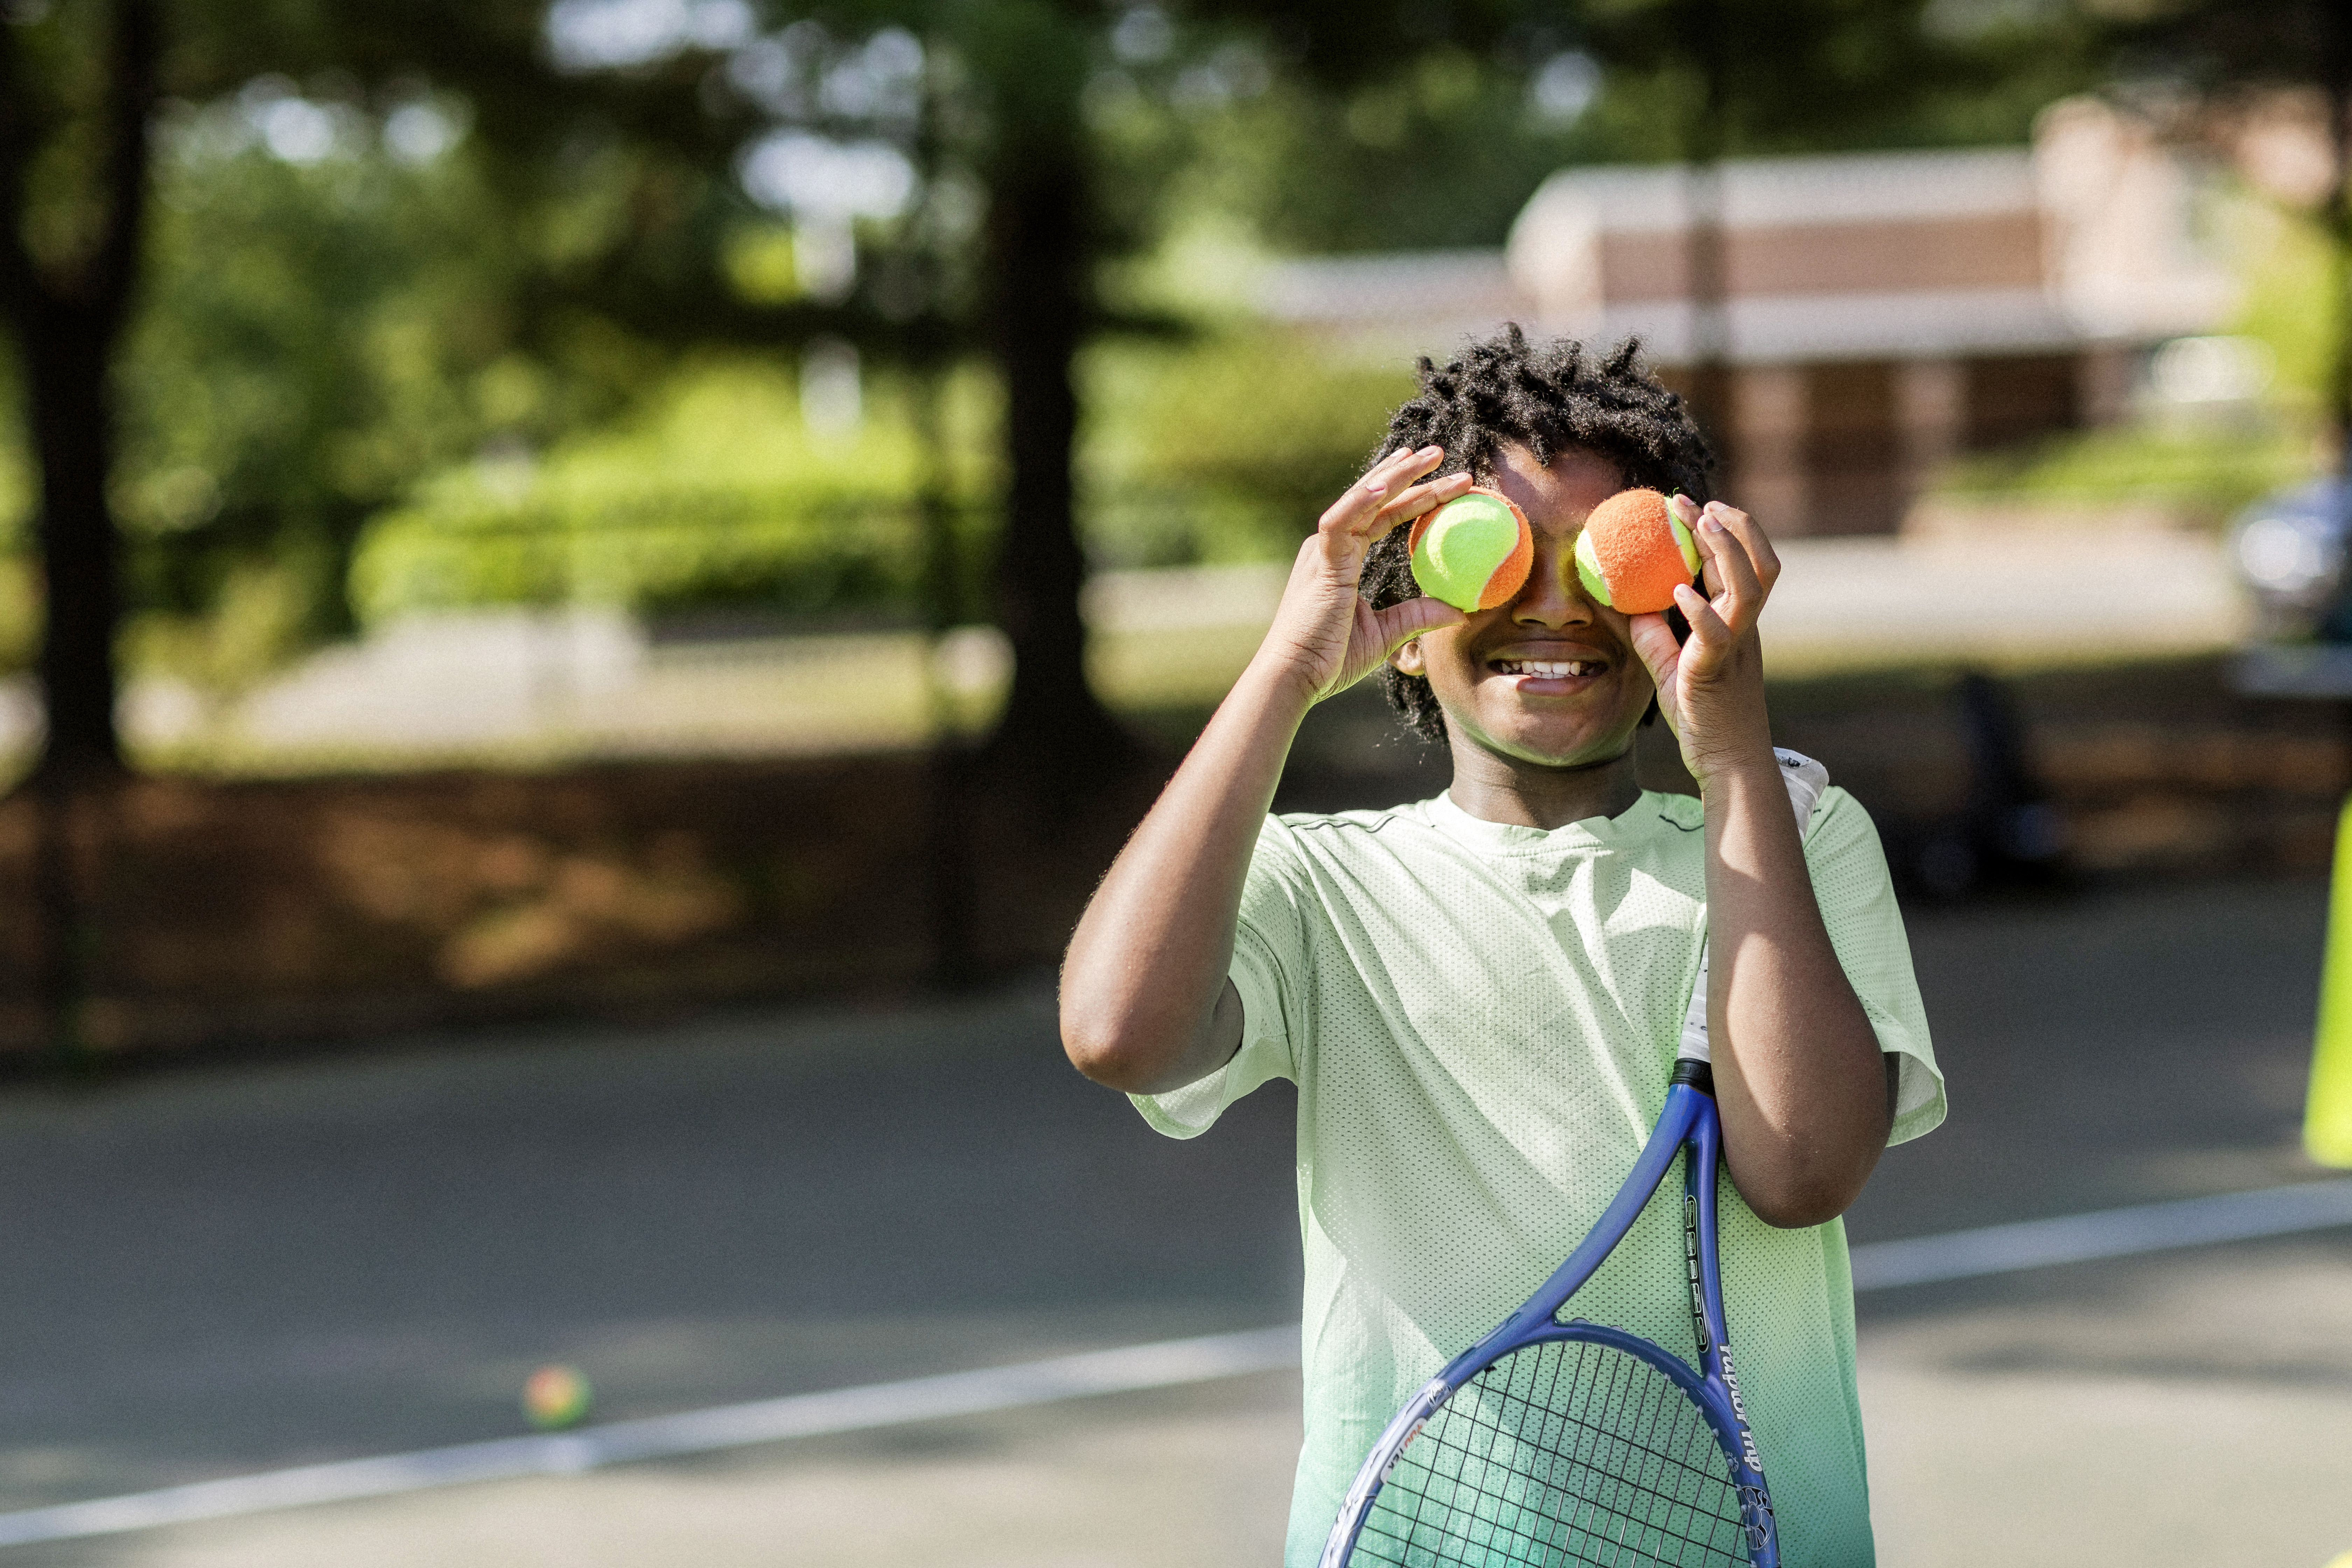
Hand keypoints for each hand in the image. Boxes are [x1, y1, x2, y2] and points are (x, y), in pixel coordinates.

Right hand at [1256, 444, 1473, 703]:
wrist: (1294, 678)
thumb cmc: (1329, 660)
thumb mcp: (1385, 635)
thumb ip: (1418, 616)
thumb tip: (1459, 610)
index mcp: (1342, 559)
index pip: (1383, 518)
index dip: (1413, 497)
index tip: (1444, 480)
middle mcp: (1331, 548)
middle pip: (1377, 501)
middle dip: (1409, 474)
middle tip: (1440, 451)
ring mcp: (1323, 552)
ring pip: (1362, 501)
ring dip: (1396, 475)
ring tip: (1430, 455)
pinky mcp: (1320, 564)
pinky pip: (1340, 522)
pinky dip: (1361, 500)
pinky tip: (1387, 483)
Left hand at [1624, 498, 1780, 783]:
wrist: (1730, 762)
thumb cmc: (1704, 715)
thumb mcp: (1673, 666)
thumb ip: (1655, 635)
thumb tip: (1629, 604)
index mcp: (1739, 624)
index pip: (1747, 565)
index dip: (1728, 530)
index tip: (1697, 504)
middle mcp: (1746, 630)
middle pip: (1759, 564)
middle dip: (1730, 526)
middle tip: (1692, 501)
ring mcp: (1737, 650)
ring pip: (1748, 589)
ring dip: (1724, 552)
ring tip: (1699, 524)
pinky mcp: (1717, 674)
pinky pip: (1717, 636)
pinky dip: (1700, 610)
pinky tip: (1678, 592)